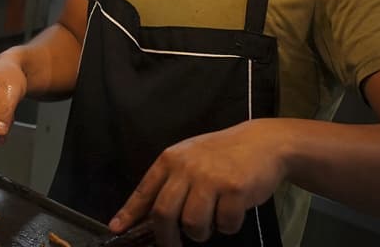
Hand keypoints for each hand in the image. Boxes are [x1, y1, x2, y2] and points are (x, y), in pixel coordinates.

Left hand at [108, 120, 288, 244]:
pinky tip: (232, 211)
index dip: (129, 213)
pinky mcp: (235, 190)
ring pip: (193, 224)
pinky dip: (228, 226)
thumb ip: (170, 182)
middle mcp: (187, 168)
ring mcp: (212, 178)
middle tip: (172, 246)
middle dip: (165, 238)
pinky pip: (225, 225)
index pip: (144, 190)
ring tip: (210, 221)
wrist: (263, 143)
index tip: (117, 228)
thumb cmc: (222, 155)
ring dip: (200, 233)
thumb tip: (146, 214)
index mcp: (171, 159)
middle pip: (164, 213)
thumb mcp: (189, 159)